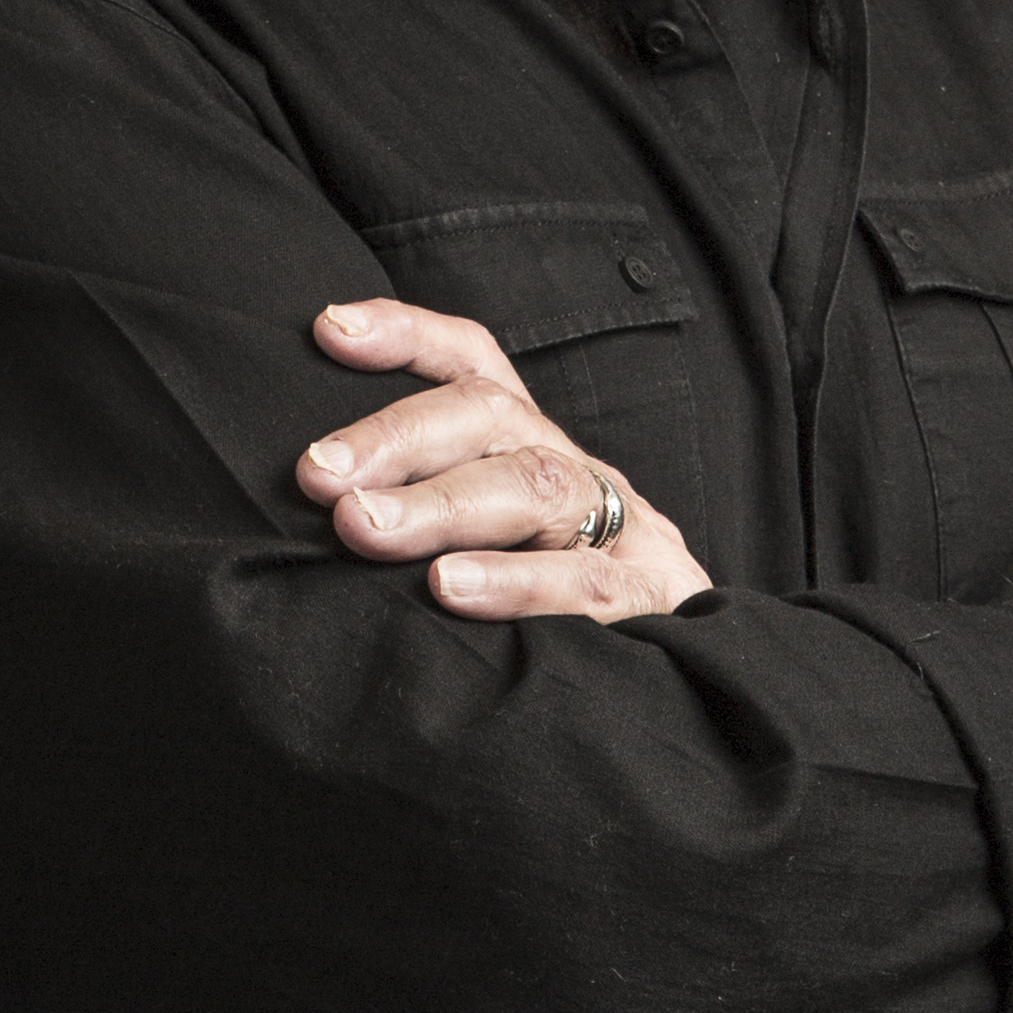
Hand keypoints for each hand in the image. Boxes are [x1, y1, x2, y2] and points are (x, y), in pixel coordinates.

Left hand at [297, 299, 713, 622]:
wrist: (698, 683)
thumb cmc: (559, 614)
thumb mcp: (494, 547)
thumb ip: (423, 521)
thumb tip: (314, 505)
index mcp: (531, 448)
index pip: (475, 365)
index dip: (407, 335)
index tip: (329, 330)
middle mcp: (574, 470)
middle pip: (489, 417)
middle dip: (395, 437)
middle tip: (316, 474)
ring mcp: (621, 528)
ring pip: (532, 486)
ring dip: (438, 505)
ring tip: (362, 527)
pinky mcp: (651, 598)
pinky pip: (583, 583)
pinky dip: (514, 584)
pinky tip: (450, 590)